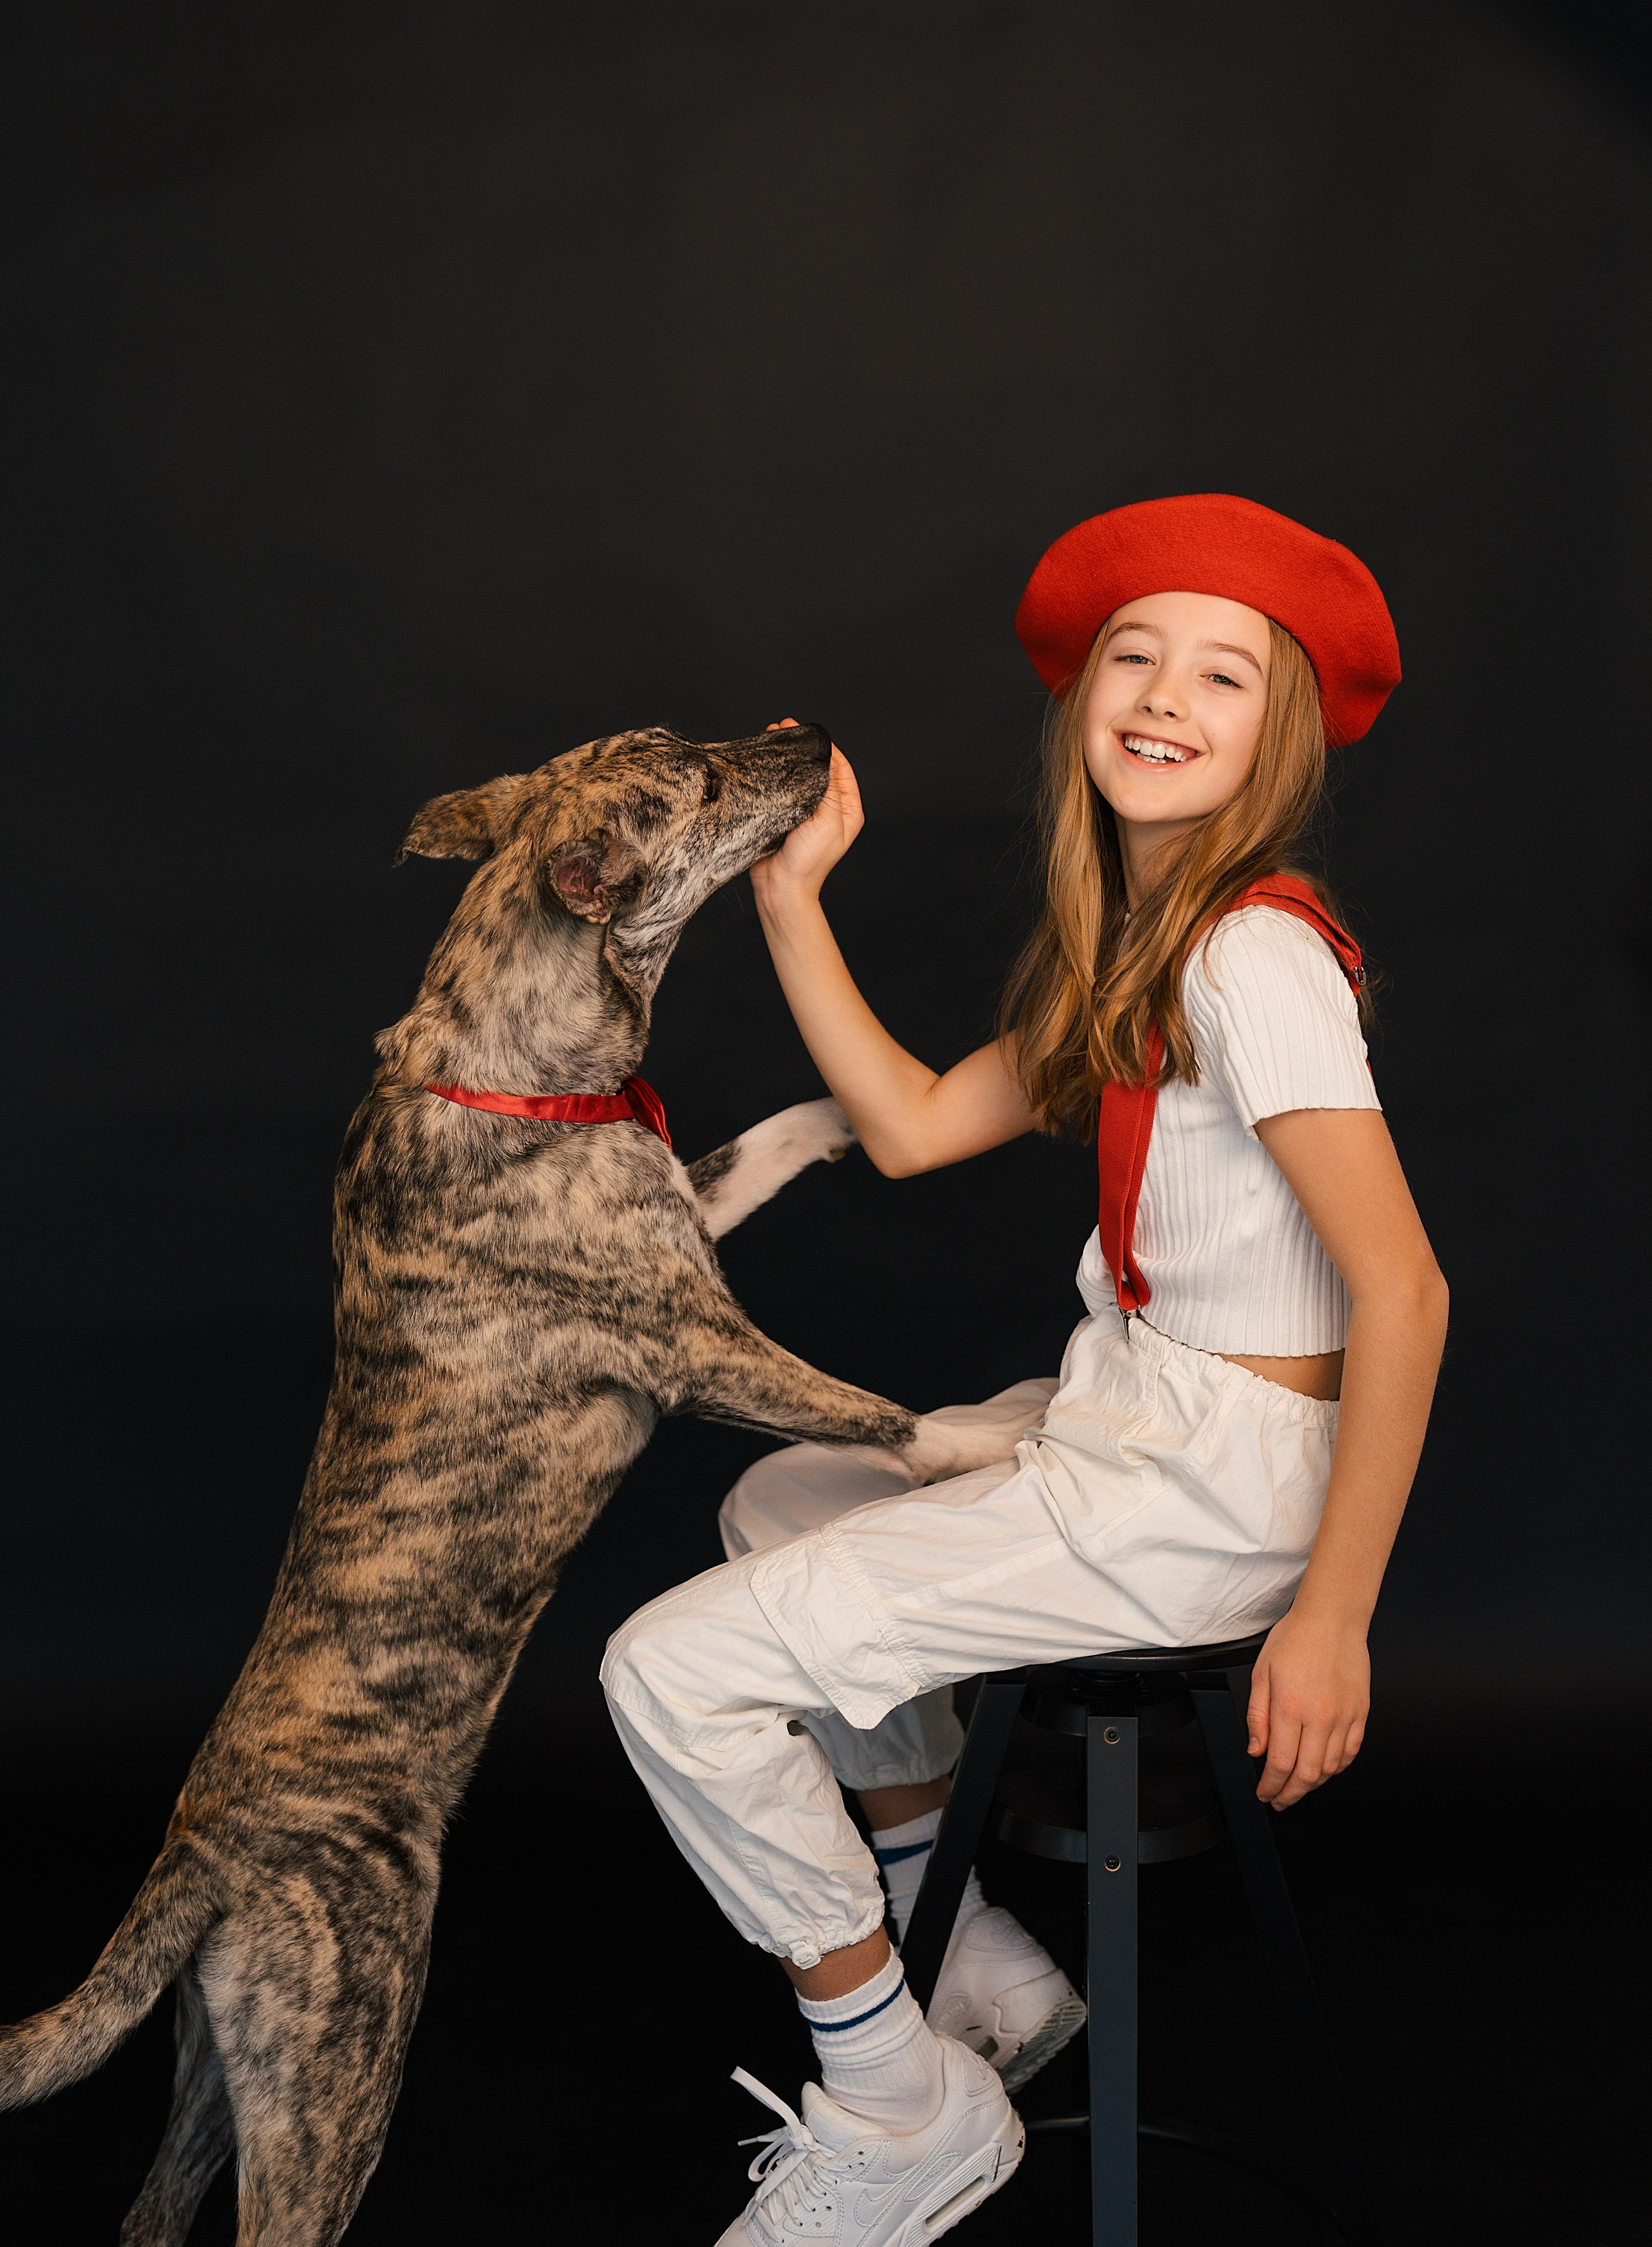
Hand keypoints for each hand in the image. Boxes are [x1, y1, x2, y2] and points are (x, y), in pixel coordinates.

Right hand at [751, 722, 863, 911]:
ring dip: (786, 757)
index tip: (807, 731)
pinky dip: (773, 772)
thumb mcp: (827, 821)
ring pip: (798, 776)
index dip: (825, 747)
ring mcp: (806, 812)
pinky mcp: (784, 815)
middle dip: (802, 747)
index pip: (840, 768)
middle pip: (818, 769)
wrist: (781, 887)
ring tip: (770, 736)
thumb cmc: (809, 861)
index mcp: (847, 809)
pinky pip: (781, 788)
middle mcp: (828, 808)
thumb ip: (828, 789)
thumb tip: (825, 759)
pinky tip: (764, 760)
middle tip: (783, 727)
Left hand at [1246, 1610, 1369, 1809]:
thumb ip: (1257, 1717)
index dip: (1270, 1787)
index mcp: (1290, 1708)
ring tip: (1298, 1786)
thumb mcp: (1261, 1673)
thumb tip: (1256, 1750)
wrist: (1332, 1619)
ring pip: (1330, 1769)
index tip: (1264, 1793)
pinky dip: (1337, 1768)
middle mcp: (1320, 1717)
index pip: (1279, 1764)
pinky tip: (1325, 1769)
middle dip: (1289, 1794)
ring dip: (1312, 1784)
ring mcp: (1344, 1717)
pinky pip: (1350, 1753)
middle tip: (1279, 1799)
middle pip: (1307, 1775)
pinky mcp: (1360, 1714)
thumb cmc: (1295, 1639)